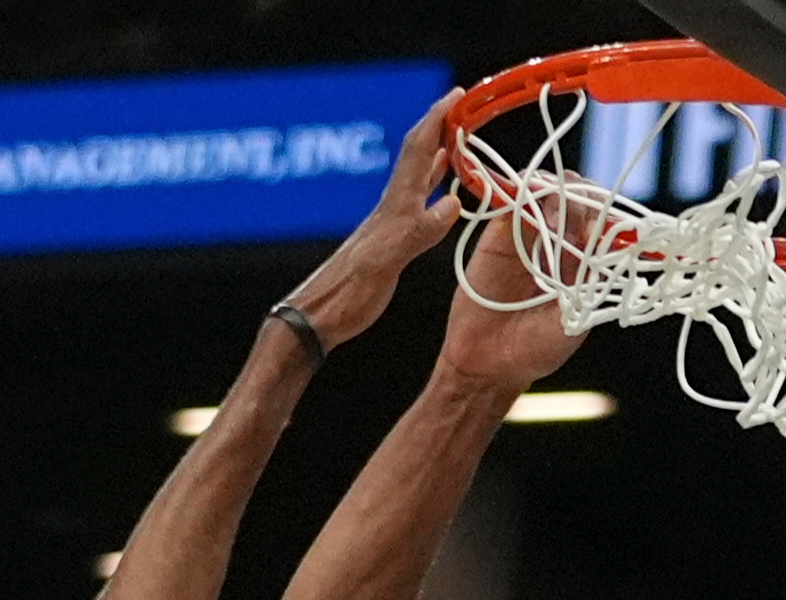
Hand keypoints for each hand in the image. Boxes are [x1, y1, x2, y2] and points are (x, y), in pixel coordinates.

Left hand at [277, 97, 463, 347]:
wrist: (320, 317)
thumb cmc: (349, 295)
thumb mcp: (385, 263)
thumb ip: (417, 233)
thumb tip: (453, 205)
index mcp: (394, 207)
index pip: (419, 151)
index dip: (438, 119)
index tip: (458, 96)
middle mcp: (393, 207)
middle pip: (418, 153)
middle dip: (441, 125)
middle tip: (465, 106)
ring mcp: (391, 221)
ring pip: (419, 174)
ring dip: (440, 151)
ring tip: (461, 136)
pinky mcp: (391, 239)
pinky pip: (419, 201)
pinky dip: (435, 186)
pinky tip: (443, 188)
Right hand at [440, 205, 587, 395]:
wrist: (487, 360)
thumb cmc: (534, 348)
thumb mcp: (572, 323)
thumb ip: (587, 287)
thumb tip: (602, 248)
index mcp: (585, 263)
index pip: (603, 221)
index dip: (606, 218)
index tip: (599, 235)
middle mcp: (561, 242)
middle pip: (580, 196)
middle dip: (582, 203)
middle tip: (573, 231)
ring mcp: (530, 232)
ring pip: (549, 189)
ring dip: (555, 195)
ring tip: (551, 226)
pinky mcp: (499, 229)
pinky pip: (512, 194)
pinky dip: (521, 187)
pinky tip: (526, 200)